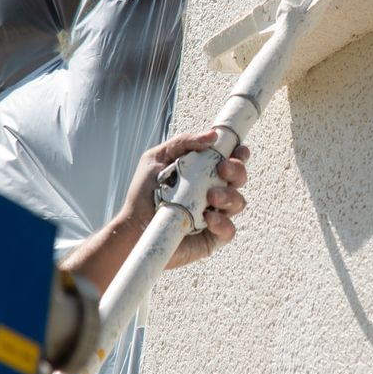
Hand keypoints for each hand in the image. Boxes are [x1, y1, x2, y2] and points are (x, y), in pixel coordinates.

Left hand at [114, 129, 250, 270]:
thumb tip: (212, 136)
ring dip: (229, 196)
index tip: (236, 150)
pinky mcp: (212, 237)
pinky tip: (208, 218)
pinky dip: (222, 223)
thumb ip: (183, 143)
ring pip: (238, 202)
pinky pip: (229, 230)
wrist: (133, 226)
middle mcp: (213, 191)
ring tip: (211, 197)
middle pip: (239, 178)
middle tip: (222, 169)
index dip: (239, 153)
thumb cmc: (144, 194)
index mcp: (203, 171)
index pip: (230, 159)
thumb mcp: (157, 158)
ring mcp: (215, 214)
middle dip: (237, 170)